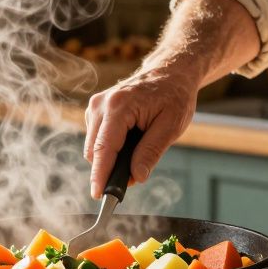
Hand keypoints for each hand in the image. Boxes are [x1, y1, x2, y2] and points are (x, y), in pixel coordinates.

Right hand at [83, 70, 198, 198]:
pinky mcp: (96, 110)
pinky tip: (131, 139)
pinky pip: (96, 139)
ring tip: (139, 148)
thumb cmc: (174, 96)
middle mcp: (101, 104)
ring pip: (93, 147)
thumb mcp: (171, 127)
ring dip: (111, 157)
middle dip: (110, 168)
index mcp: (119, 106)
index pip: (104, 148)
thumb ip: (151, 152)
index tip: (98, 195)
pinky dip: (110, 147)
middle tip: (135, 175)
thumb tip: (135, 177)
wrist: (170, 72)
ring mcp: (96, 106)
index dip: (100, 175)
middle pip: (94, 151)